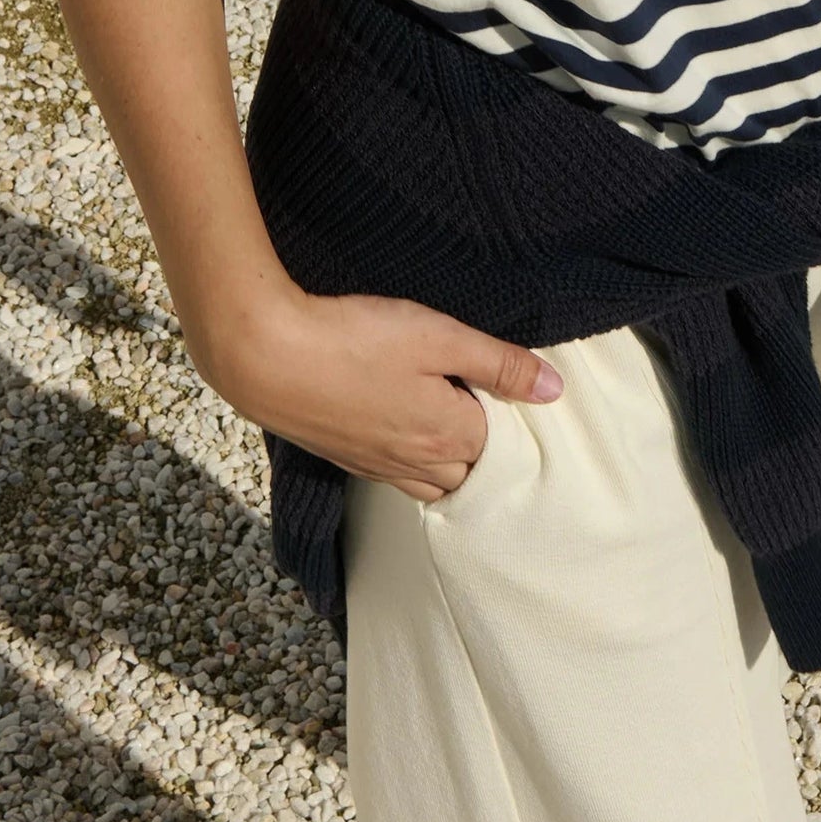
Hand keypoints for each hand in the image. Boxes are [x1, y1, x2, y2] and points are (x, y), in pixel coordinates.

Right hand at [209, 288, 562, 501]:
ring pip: (434, 483)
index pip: (504, 445)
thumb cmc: (355, 340)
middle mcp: (418, 463)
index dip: (512, 416)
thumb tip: (554, 389)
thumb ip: (498, 363)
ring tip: (455, 427)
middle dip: (487, 452)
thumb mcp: (439, 337)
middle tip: (490, 411)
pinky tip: (407, 434)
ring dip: (452, 465)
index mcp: (450, 437)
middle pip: (472, 475)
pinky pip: (398, 478)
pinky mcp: (347, 460)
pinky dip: (415, 466)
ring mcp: (379, 467)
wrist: (266, 357)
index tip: (510, 387)